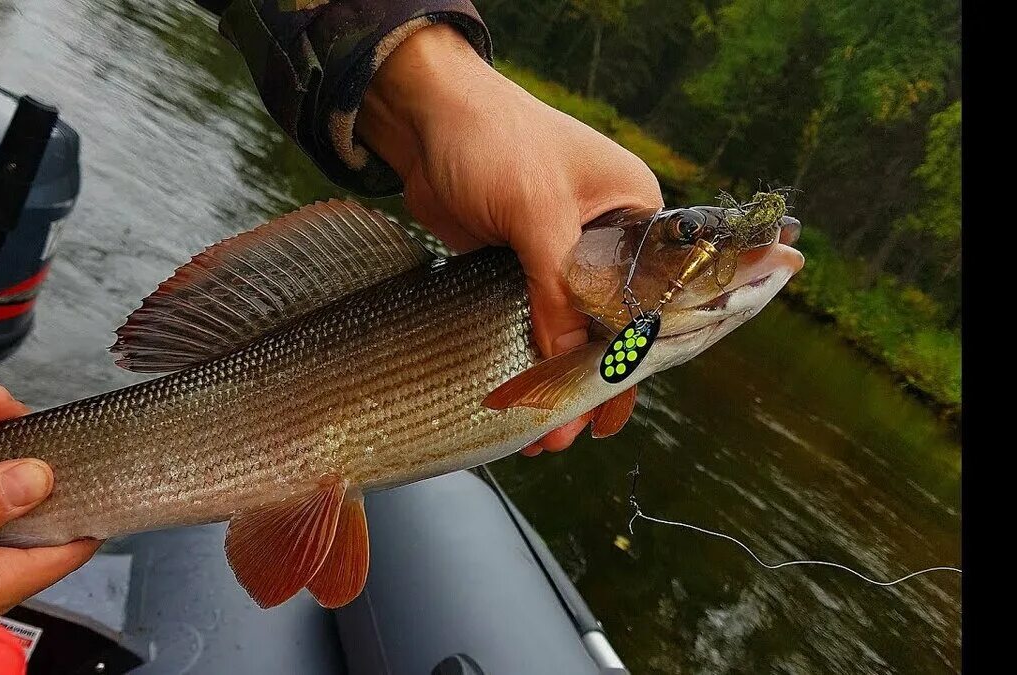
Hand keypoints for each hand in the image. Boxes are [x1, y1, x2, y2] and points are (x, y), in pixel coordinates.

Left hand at [359, 24, 663, 455]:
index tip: (610, 412)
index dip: (633, 358)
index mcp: (635, 212)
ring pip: (568, 326)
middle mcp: (607, 235)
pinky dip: (525, 354)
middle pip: (610, 321)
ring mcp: (561, 251)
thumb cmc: (494, 142)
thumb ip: (557, 290)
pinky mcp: (518, 263)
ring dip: (554, 376)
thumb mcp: (537, 214)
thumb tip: (567, 365)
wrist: (424, 117)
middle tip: (568, 434)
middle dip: (589, 380)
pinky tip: (516, 393)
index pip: (651, 298)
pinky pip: (530, 318)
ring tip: (538, 432)